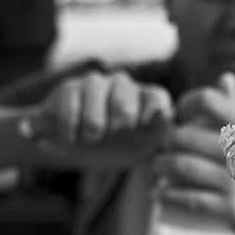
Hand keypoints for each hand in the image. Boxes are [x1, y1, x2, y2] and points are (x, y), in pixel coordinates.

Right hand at [21, 71, 172, 168]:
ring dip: (92, 136)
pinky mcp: (69, 88)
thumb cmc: (118, 149)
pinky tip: (73, 134)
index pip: (157, 100)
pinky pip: (69, 115)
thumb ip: (159, 134)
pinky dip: (70, 134)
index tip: (138, 138)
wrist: (76, 151)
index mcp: (148, 96)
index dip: (146, 125)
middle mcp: (124, 83)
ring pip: (94, 119)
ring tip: (91, 138)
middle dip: (115, 134)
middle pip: (124, 108)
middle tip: (111, 138)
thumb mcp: (144, 149)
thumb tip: (165, 117)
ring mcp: (96, 83)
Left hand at [154, 72, 234, 222]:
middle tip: (163, 144)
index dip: (187, 104)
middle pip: (185, 135)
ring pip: (181, 165)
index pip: (207, 100)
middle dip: (167, 140)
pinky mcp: (231, 209)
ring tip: (158, 166)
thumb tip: (225, 79)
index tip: (180, 114)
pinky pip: (189, 198)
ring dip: (162, 165)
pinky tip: (161, 191)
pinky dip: (169, 194)